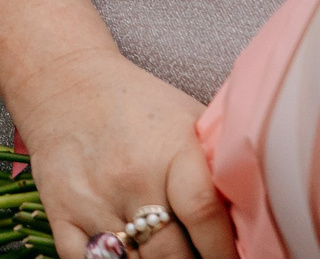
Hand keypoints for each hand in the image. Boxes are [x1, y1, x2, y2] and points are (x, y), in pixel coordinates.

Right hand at [11, 46, 234, 258]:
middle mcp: (131, 178)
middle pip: (171, 255)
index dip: (225, 254)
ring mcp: (92, 198)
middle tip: (200, 258)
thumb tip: (259, 218)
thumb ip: (219, 168)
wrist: (61, 79)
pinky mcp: (60, 210)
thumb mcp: (188, 121)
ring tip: (167, 254)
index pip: (206, 219)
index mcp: (171, 152)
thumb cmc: (136, 104)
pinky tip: (129, 257)